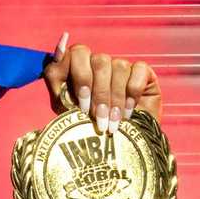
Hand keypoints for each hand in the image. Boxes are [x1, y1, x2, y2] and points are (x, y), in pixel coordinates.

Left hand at [41, 31, 162, 134]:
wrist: (121, 145)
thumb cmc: (90, 127)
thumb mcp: (67, 111)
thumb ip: (59, 87)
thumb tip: (56, 55)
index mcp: (77, 67)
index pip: (75, 53)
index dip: (79, 76)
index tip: (80, 103)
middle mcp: (99, 62)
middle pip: (98, 60)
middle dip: (98, 93)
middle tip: (98, 118)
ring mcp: (121, 65)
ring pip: (118, 66)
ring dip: (115, 98)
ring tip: (113, 122)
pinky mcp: (143, 71)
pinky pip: (137, 71)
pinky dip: (132, 93)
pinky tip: (128, 112)